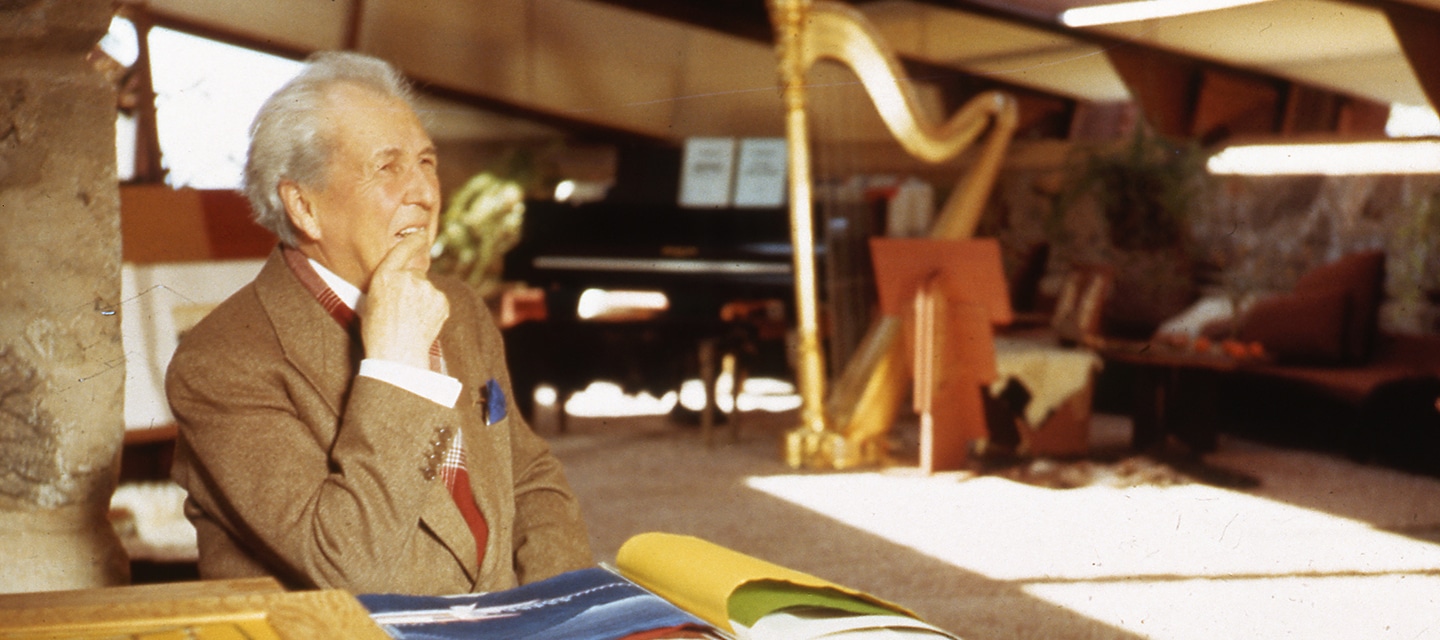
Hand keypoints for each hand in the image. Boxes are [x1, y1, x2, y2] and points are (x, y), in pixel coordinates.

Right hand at [360, 232, 448, 369]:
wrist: (397, 354)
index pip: (401, 250)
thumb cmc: (378, 332)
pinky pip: (437, 300)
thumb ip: (389, 282)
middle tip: (403, 309)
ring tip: (411, 319)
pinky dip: (433, 308)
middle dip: (413, 286)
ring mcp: (426, 288)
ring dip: (422, 298)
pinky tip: (422, 322)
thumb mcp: (372, 300)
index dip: (413, 241)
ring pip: (427, 288)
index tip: (421, 235)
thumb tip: (404, 276)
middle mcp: (407, 277)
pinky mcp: (441, 300)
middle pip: (415, 274)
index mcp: (384, 275)